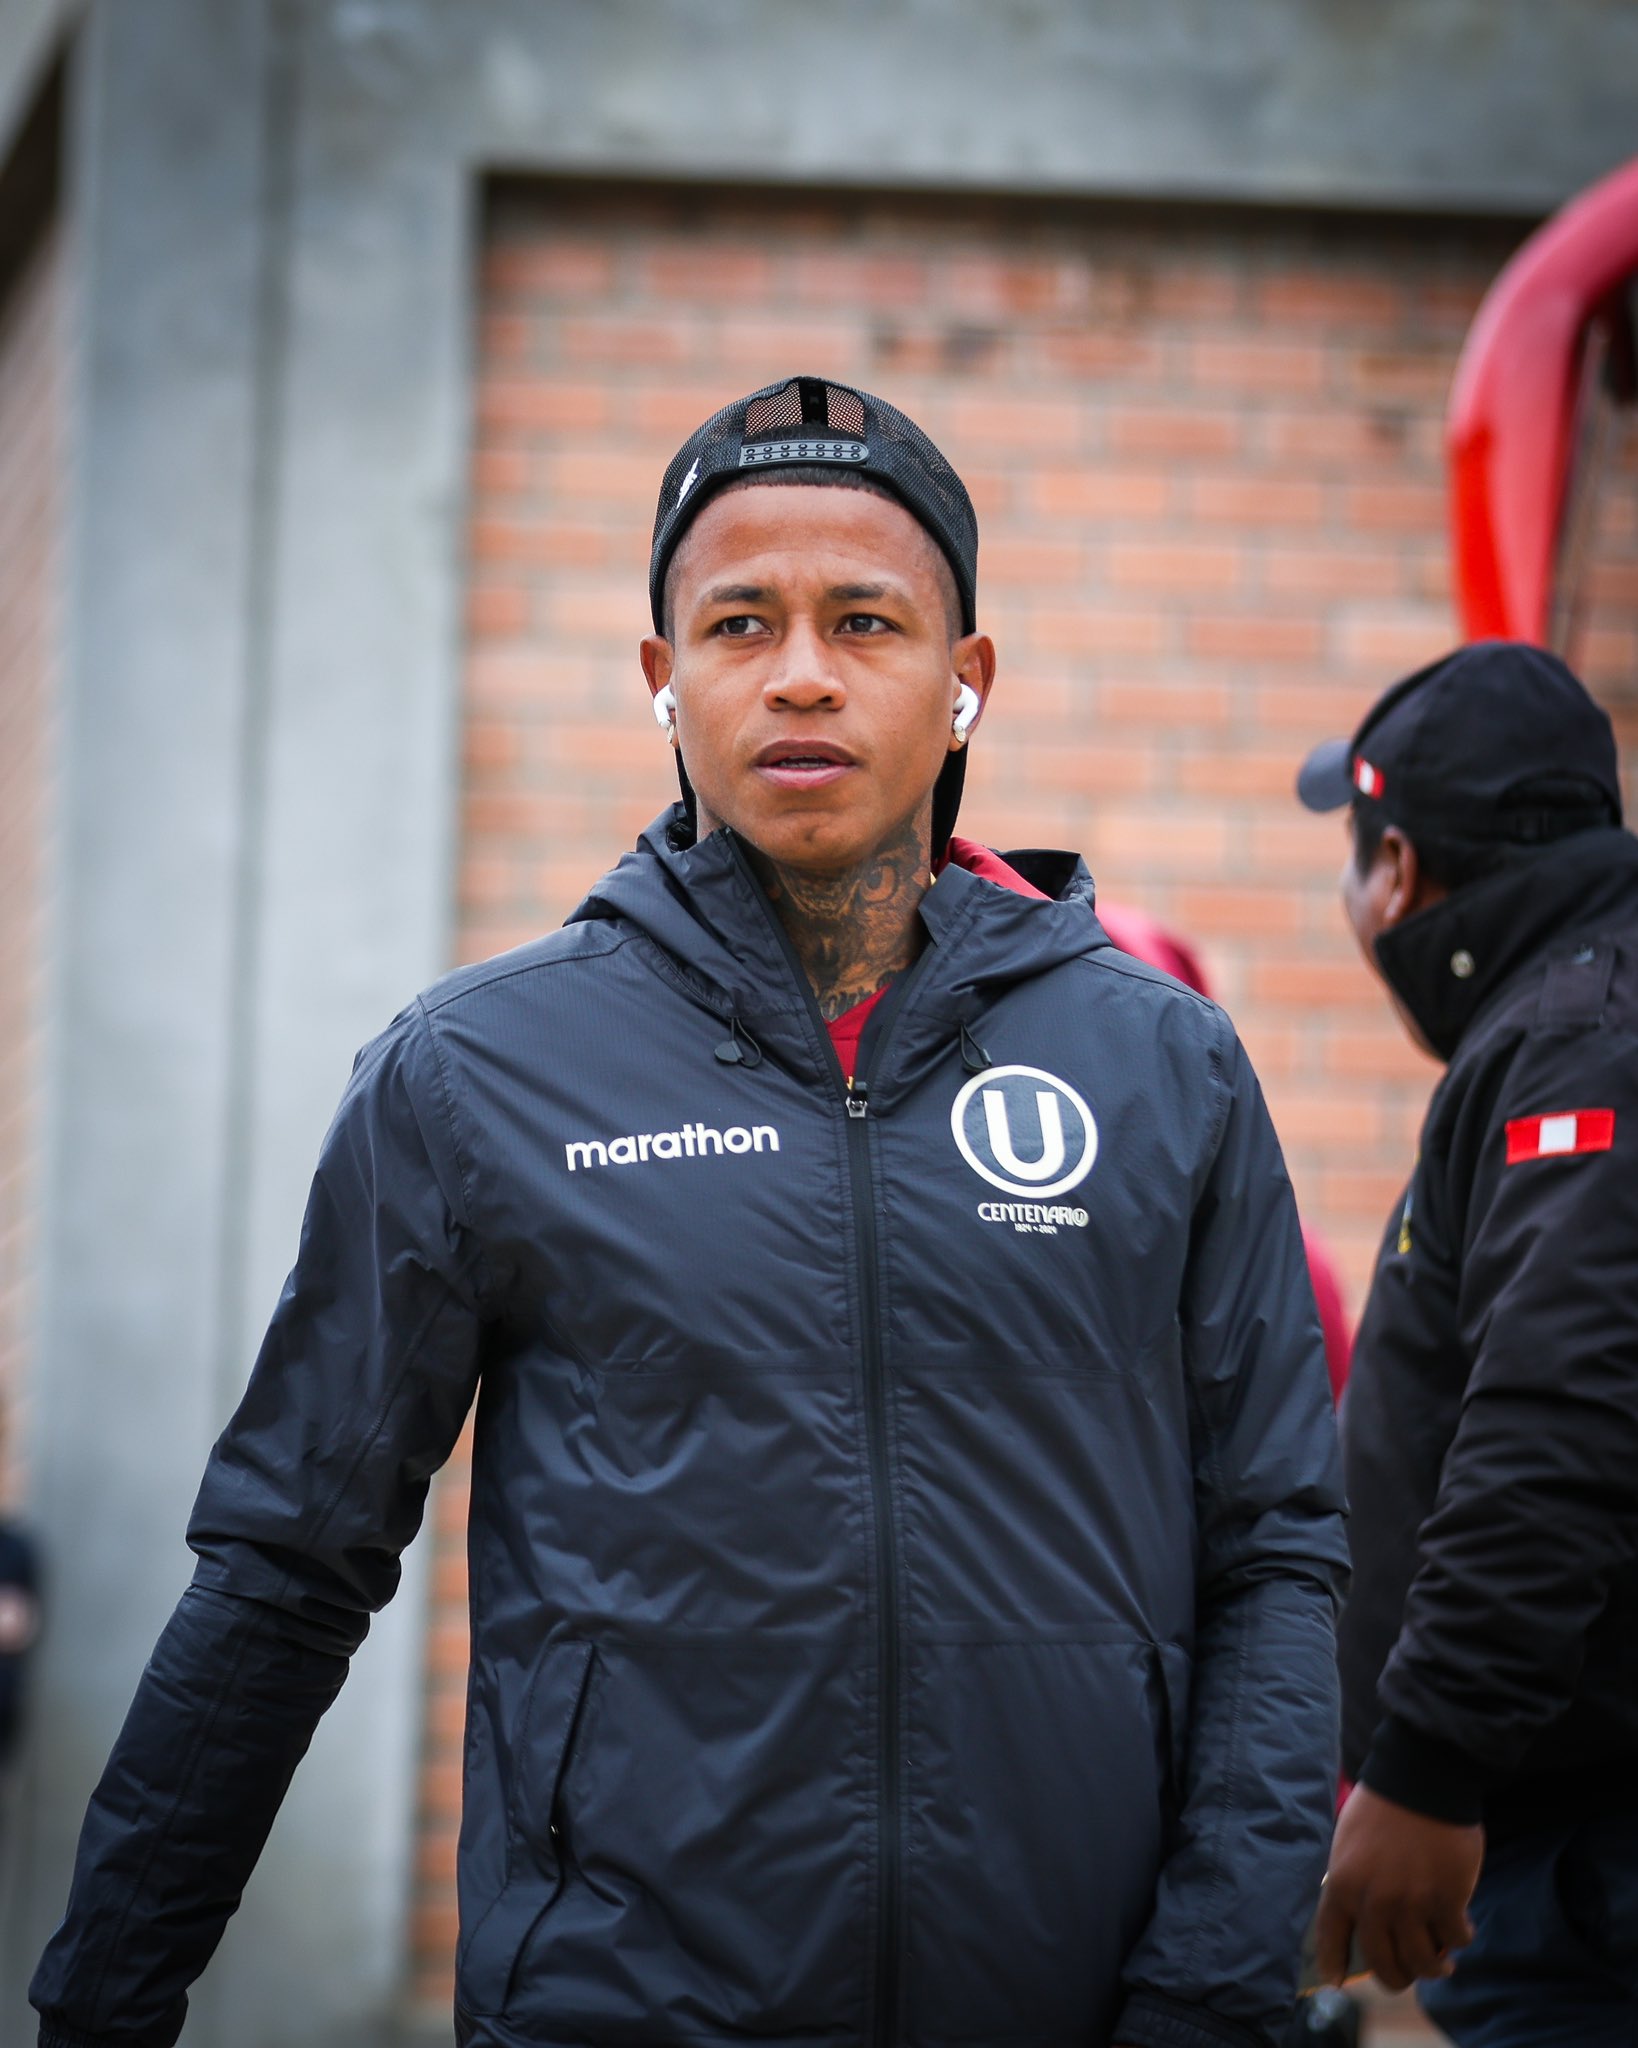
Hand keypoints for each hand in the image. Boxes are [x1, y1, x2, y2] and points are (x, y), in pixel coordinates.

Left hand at [1315, 1782, 1482, 1991]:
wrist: (1422, 1781)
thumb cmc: (1383, 1806)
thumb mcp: (1348, 1841)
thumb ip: (1352, 1881)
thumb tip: (1359, 1918)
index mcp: (1343, 1885)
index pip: (1331, 1937)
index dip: (1334, 1964)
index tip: (1335, 1982)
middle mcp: (1374, 1903)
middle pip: (1385, 1965)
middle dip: (1398, 1976)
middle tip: (1409, 1973)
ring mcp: (1412, 1906)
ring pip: (1423, 1963)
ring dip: (1435, 1967)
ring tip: (1443, 1961)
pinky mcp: (1447, 1902)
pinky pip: (1455, 1940)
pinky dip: (1460, 1939)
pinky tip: (1461, 1927)